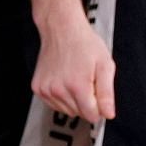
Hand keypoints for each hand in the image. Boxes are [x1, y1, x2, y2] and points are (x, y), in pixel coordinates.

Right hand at [32, 6, 115, 122]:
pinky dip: (62, 97)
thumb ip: (107, 93)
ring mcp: (45, 90)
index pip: (91, 115)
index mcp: (77, 86)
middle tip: (89, 82)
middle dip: (87, 103)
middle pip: (78, 113)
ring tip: (77, 80)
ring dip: (74, 101)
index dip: (99, 108)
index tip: (100, 98)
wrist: (62, 30)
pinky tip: (66, 81)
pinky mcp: (37, 88)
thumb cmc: (85, 44)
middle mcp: (58, 90)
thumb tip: (108, 114)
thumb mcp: (105, 65)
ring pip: (66, 110)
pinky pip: (53, 104)